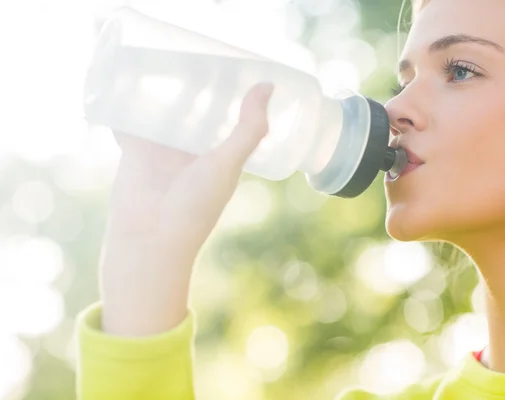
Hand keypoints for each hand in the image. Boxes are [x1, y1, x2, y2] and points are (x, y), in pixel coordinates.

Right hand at [100, 83, 273, 335]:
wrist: (147, 239)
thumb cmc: (193, 207)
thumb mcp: (227, 165)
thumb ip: (248, 129)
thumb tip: (267, 86)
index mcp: (221, 155)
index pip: (232, 118)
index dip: (235, 95)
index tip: (237, 67)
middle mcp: (195, 152)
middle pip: (199, 110)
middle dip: (200, 87)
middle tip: (199, 54)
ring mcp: (165, 151)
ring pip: (167, 112)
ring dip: (166, 91)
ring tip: (167, 59)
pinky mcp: (136, 152)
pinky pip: (134, 121)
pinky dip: (130, 105)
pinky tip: (128, 81)